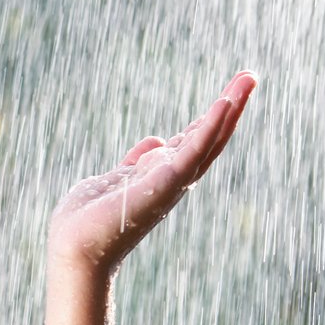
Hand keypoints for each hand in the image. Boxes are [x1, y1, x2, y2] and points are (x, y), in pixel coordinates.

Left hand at [45, 71, 256, 275]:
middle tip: (250, 76)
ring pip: (208, 141)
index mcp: (161, 176)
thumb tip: (155, 142)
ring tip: (247, 80)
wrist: (74, 248)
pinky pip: (193, 151)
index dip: (212, 117)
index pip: (194, 142)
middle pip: (209, 138)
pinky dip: (210, 128)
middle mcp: (171, 180)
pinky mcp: (164, 183)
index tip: (230, 91)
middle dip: (230, 107)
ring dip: (229, 109)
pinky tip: (224, 104)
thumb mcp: (116, 180)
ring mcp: (170, 182)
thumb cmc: (88, 222)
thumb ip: (137, 161)